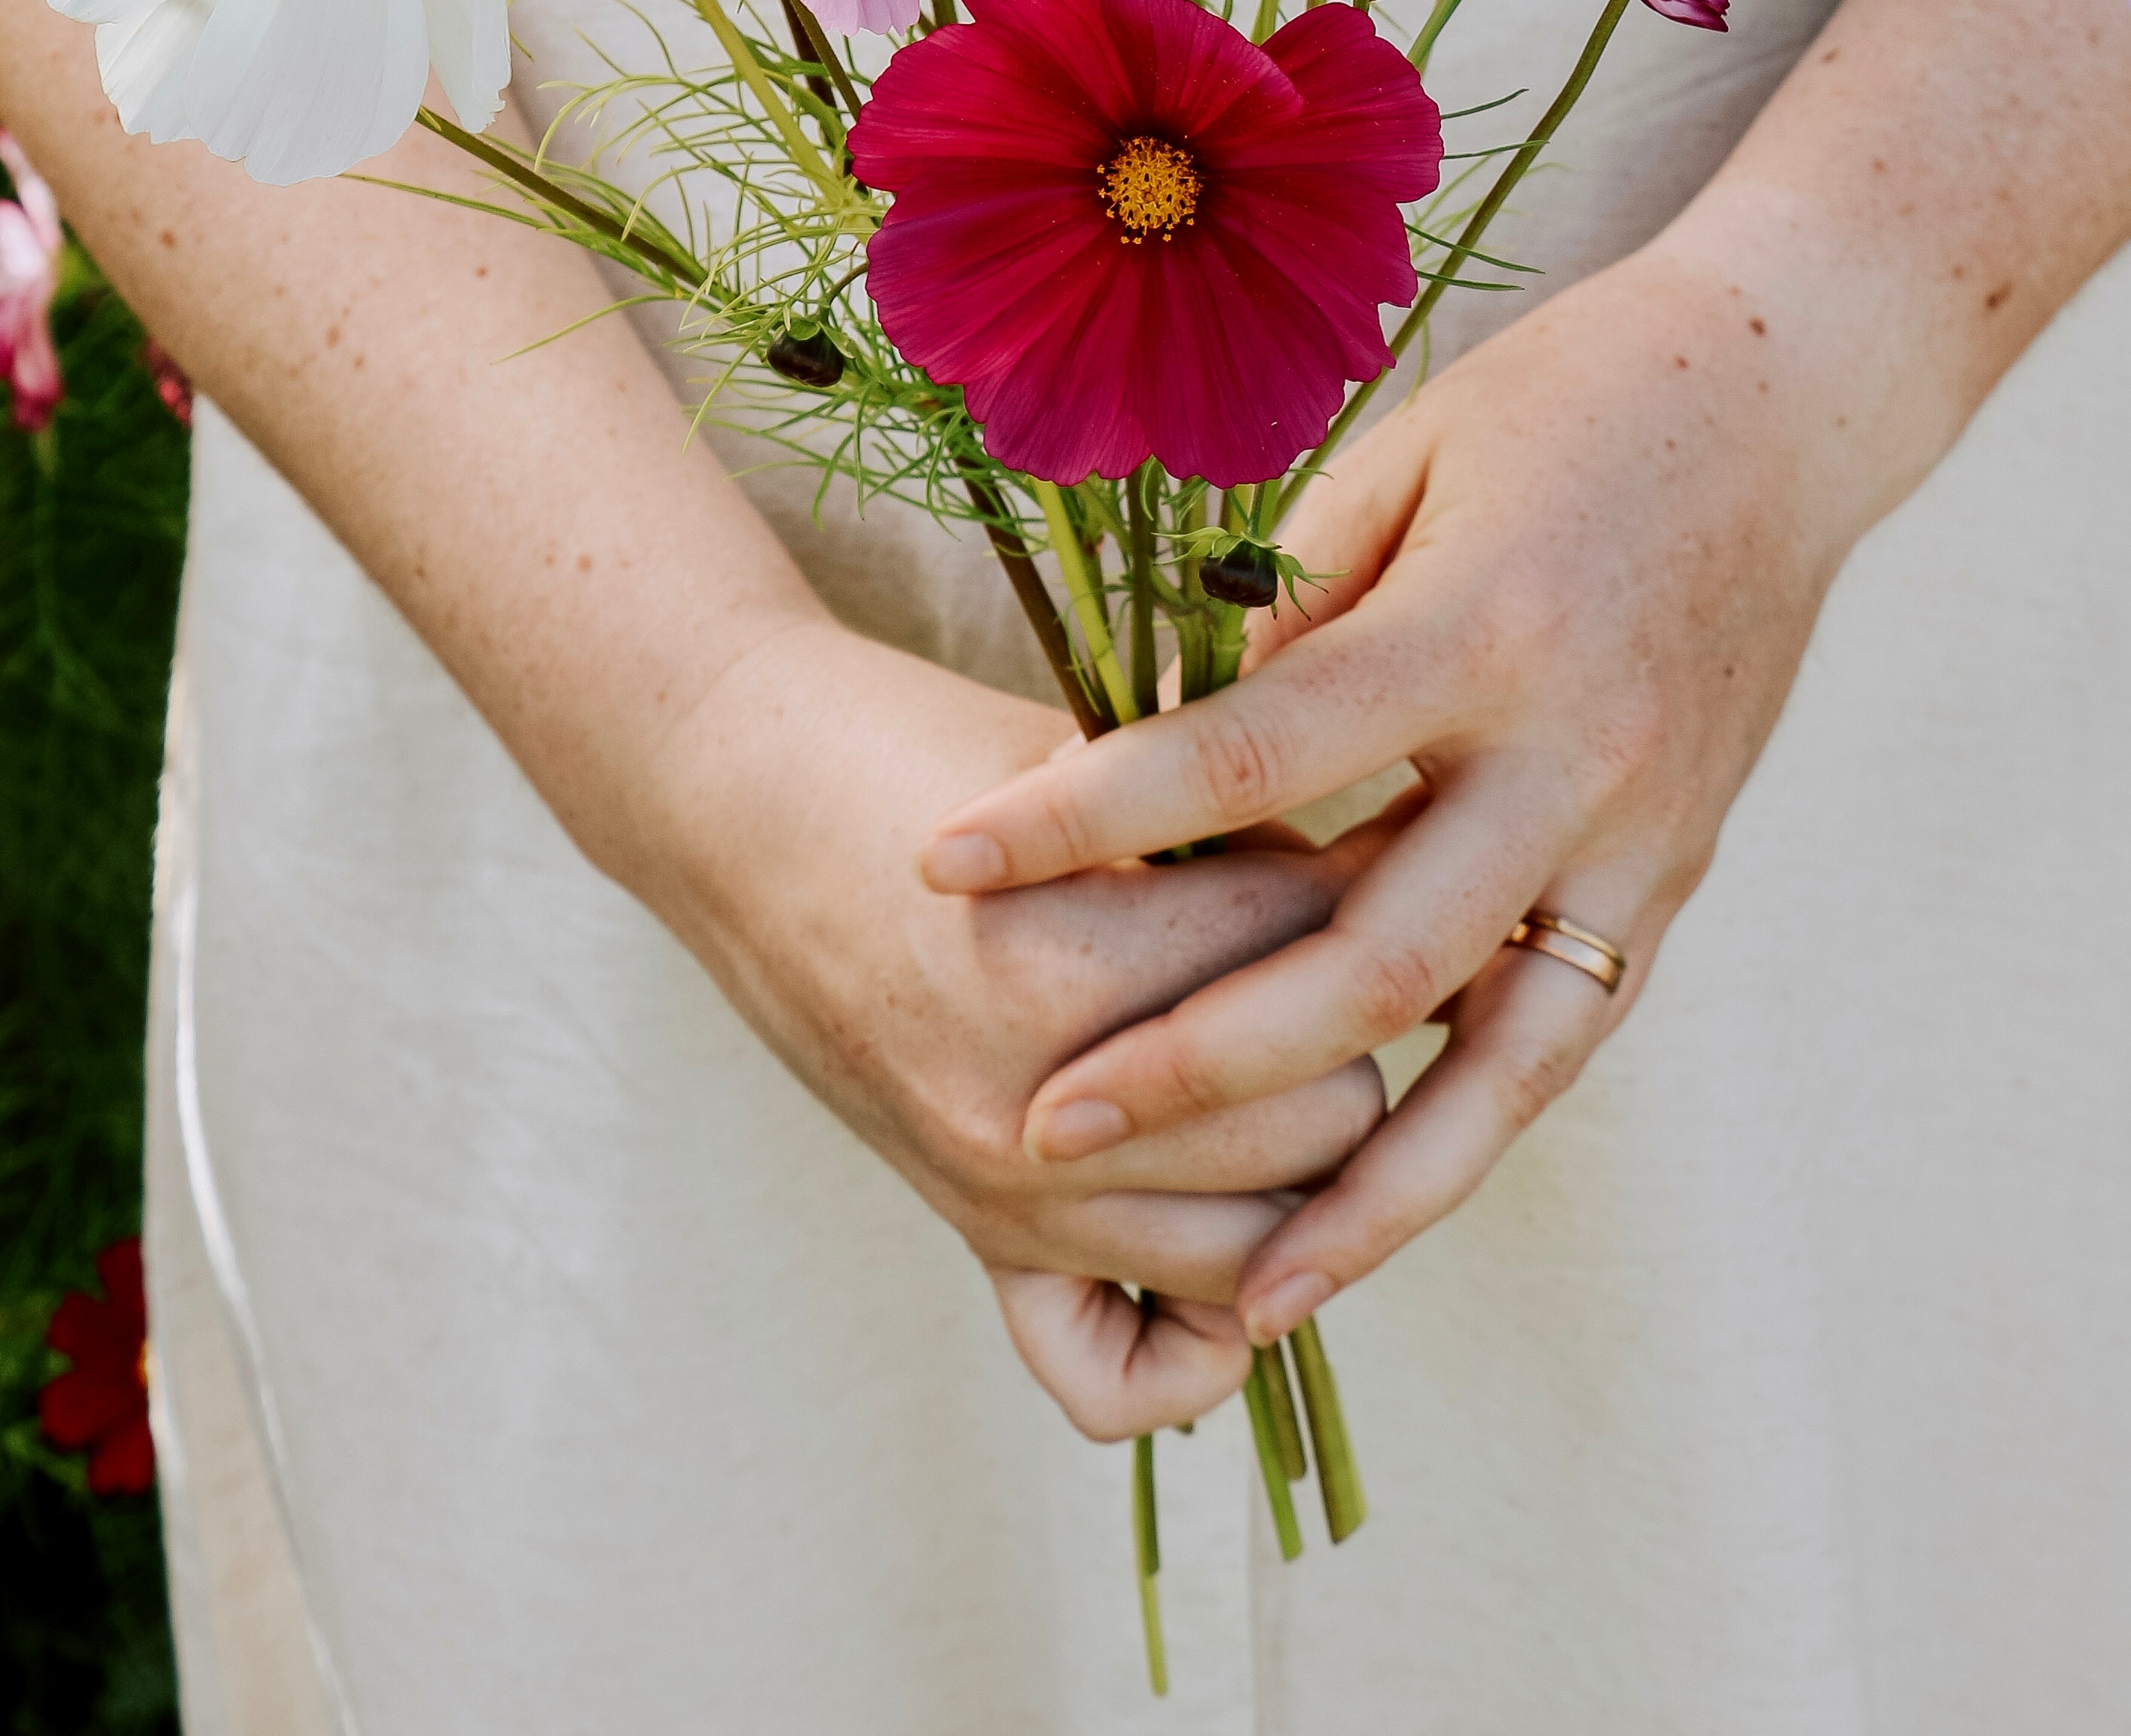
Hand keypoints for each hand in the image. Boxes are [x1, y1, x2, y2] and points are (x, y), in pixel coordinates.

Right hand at [661, 613, 1387, 1433]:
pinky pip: (1120, 1380)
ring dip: (1299, 1159)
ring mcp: (1005, 1200)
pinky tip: (1215, 1234)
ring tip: (1284, 1060)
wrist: (742, 802)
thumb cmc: (915, 750)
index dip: (1361, 874)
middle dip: (1349, 1021)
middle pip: (1325, 1119)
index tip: (1363, 836)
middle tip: (1324, 950)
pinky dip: (1193, 1339)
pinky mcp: (976, 1239)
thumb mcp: (1087, 760)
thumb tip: (1388, 886)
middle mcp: (1038, 1116)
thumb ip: (1231, 826)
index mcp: (1069, 967)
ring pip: (1264, 1247)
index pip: (1316, 955)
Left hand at [914, 219, 1879, 1349]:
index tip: (950, 865)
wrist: (1784, 396)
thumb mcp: (1403, 457)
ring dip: (1366, 1186)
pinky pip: (1566, 1033)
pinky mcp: (1678, 868)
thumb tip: (1176, 743)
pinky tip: (1380, 1202)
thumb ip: (1291, 607)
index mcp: (1477, 626)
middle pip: (1368, 960)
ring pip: (1495, 1058)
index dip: (1092, 819)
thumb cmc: (1566, 399)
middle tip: (1049, 1128)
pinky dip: (1473, 1132)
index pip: (1248, 755)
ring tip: (1245, 1292)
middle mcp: (1569, 752)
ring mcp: (1639, 829)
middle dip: (1202, 1062)